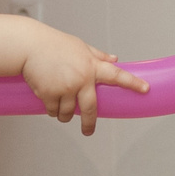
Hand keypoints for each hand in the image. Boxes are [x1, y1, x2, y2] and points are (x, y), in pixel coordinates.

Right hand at [19, 25, 149, 134]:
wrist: (29, 46)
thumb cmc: (54, 45)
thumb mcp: (80, 47)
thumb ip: (98, 56)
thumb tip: (115, 59)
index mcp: (91, 66)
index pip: (117, 75)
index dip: (132, 83)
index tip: (145, 89)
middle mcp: (82, 78)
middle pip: (91, 108)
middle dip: (90, 123)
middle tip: (88, 131)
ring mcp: (66, 88)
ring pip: (68, 113)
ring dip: (64, 115)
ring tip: (59, 109)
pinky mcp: (50, 94)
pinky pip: (53, 111)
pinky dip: (51, 110)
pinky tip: (48, 103)